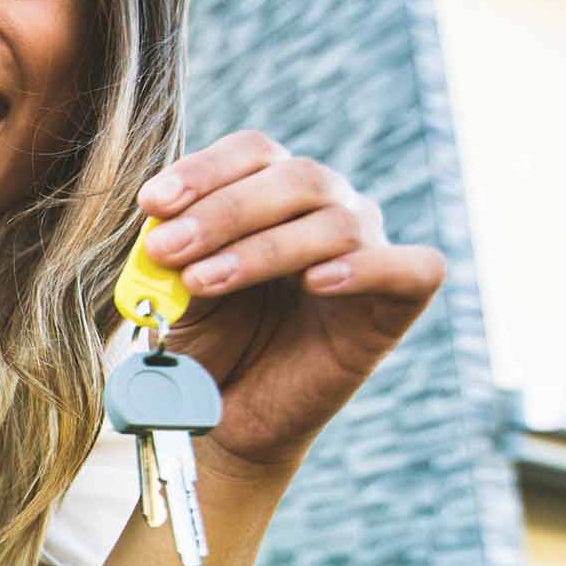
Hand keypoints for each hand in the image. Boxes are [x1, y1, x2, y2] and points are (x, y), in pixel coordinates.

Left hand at [135, 131, 445, 476]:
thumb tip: (161, 226)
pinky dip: (366, 268)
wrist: (232, 414)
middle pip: (296, 177)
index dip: (205, 170)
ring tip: (202, 281)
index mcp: (272, 189)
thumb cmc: (209, 340)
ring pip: (336, 223)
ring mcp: (368, 250)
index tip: (153, 203)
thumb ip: (171, 256)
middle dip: (224, 212)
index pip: (254, 151)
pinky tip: (317, 282)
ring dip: (263, 249)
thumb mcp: (175, 292)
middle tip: (167, 249)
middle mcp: (327, 207)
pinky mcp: (399, 302)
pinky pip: (413, 268)